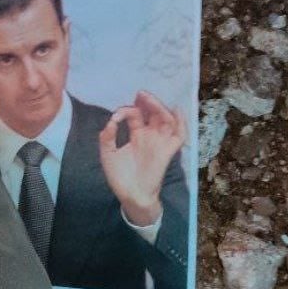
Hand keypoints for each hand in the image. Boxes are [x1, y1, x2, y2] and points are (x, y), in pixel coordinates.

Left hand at [99, 91, 186, 225]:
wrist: (131, 195)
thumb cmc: (119, 176)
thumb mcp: (108, 154)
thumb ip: (107, 138)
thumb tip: (111, 121)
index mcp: (136, 135)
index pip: (135, 116)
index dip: (126, 111)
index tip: (116, 116)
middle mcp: (150, 136)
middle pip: (153, 113)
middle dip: (148, 102)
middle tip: (140, 93)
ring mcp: (160, 143)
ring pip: (166, 120)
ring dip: (160, 108)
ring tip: (150, 99)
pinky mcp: (167, 151)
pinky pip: (179, 135)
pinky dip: (181, 123)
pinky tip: (176, 111)